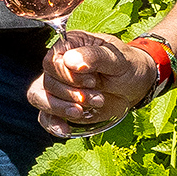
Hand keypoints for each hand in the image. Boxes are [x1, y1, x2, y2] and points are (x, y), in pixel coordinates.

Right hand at [26, 34, 157, 130]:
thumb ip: (95, 56)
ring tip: (84, 111)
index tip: (93, 81)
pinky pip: (45, 116)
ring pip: (40, 97)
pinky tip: (66, 129)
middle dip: (71, 94)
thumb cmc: (127, 65)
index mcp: (69, 46)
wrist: (136, 85)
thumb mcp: (117, 59)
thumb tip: (70, 61)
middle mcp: (58, 65)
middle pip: (46, 81)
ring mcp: (58, 86)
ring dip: (61, 108)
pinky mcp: (61, 105)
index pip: (52, 61)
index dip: (68, 75)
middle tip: (98, 97)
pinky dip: (53, 123)